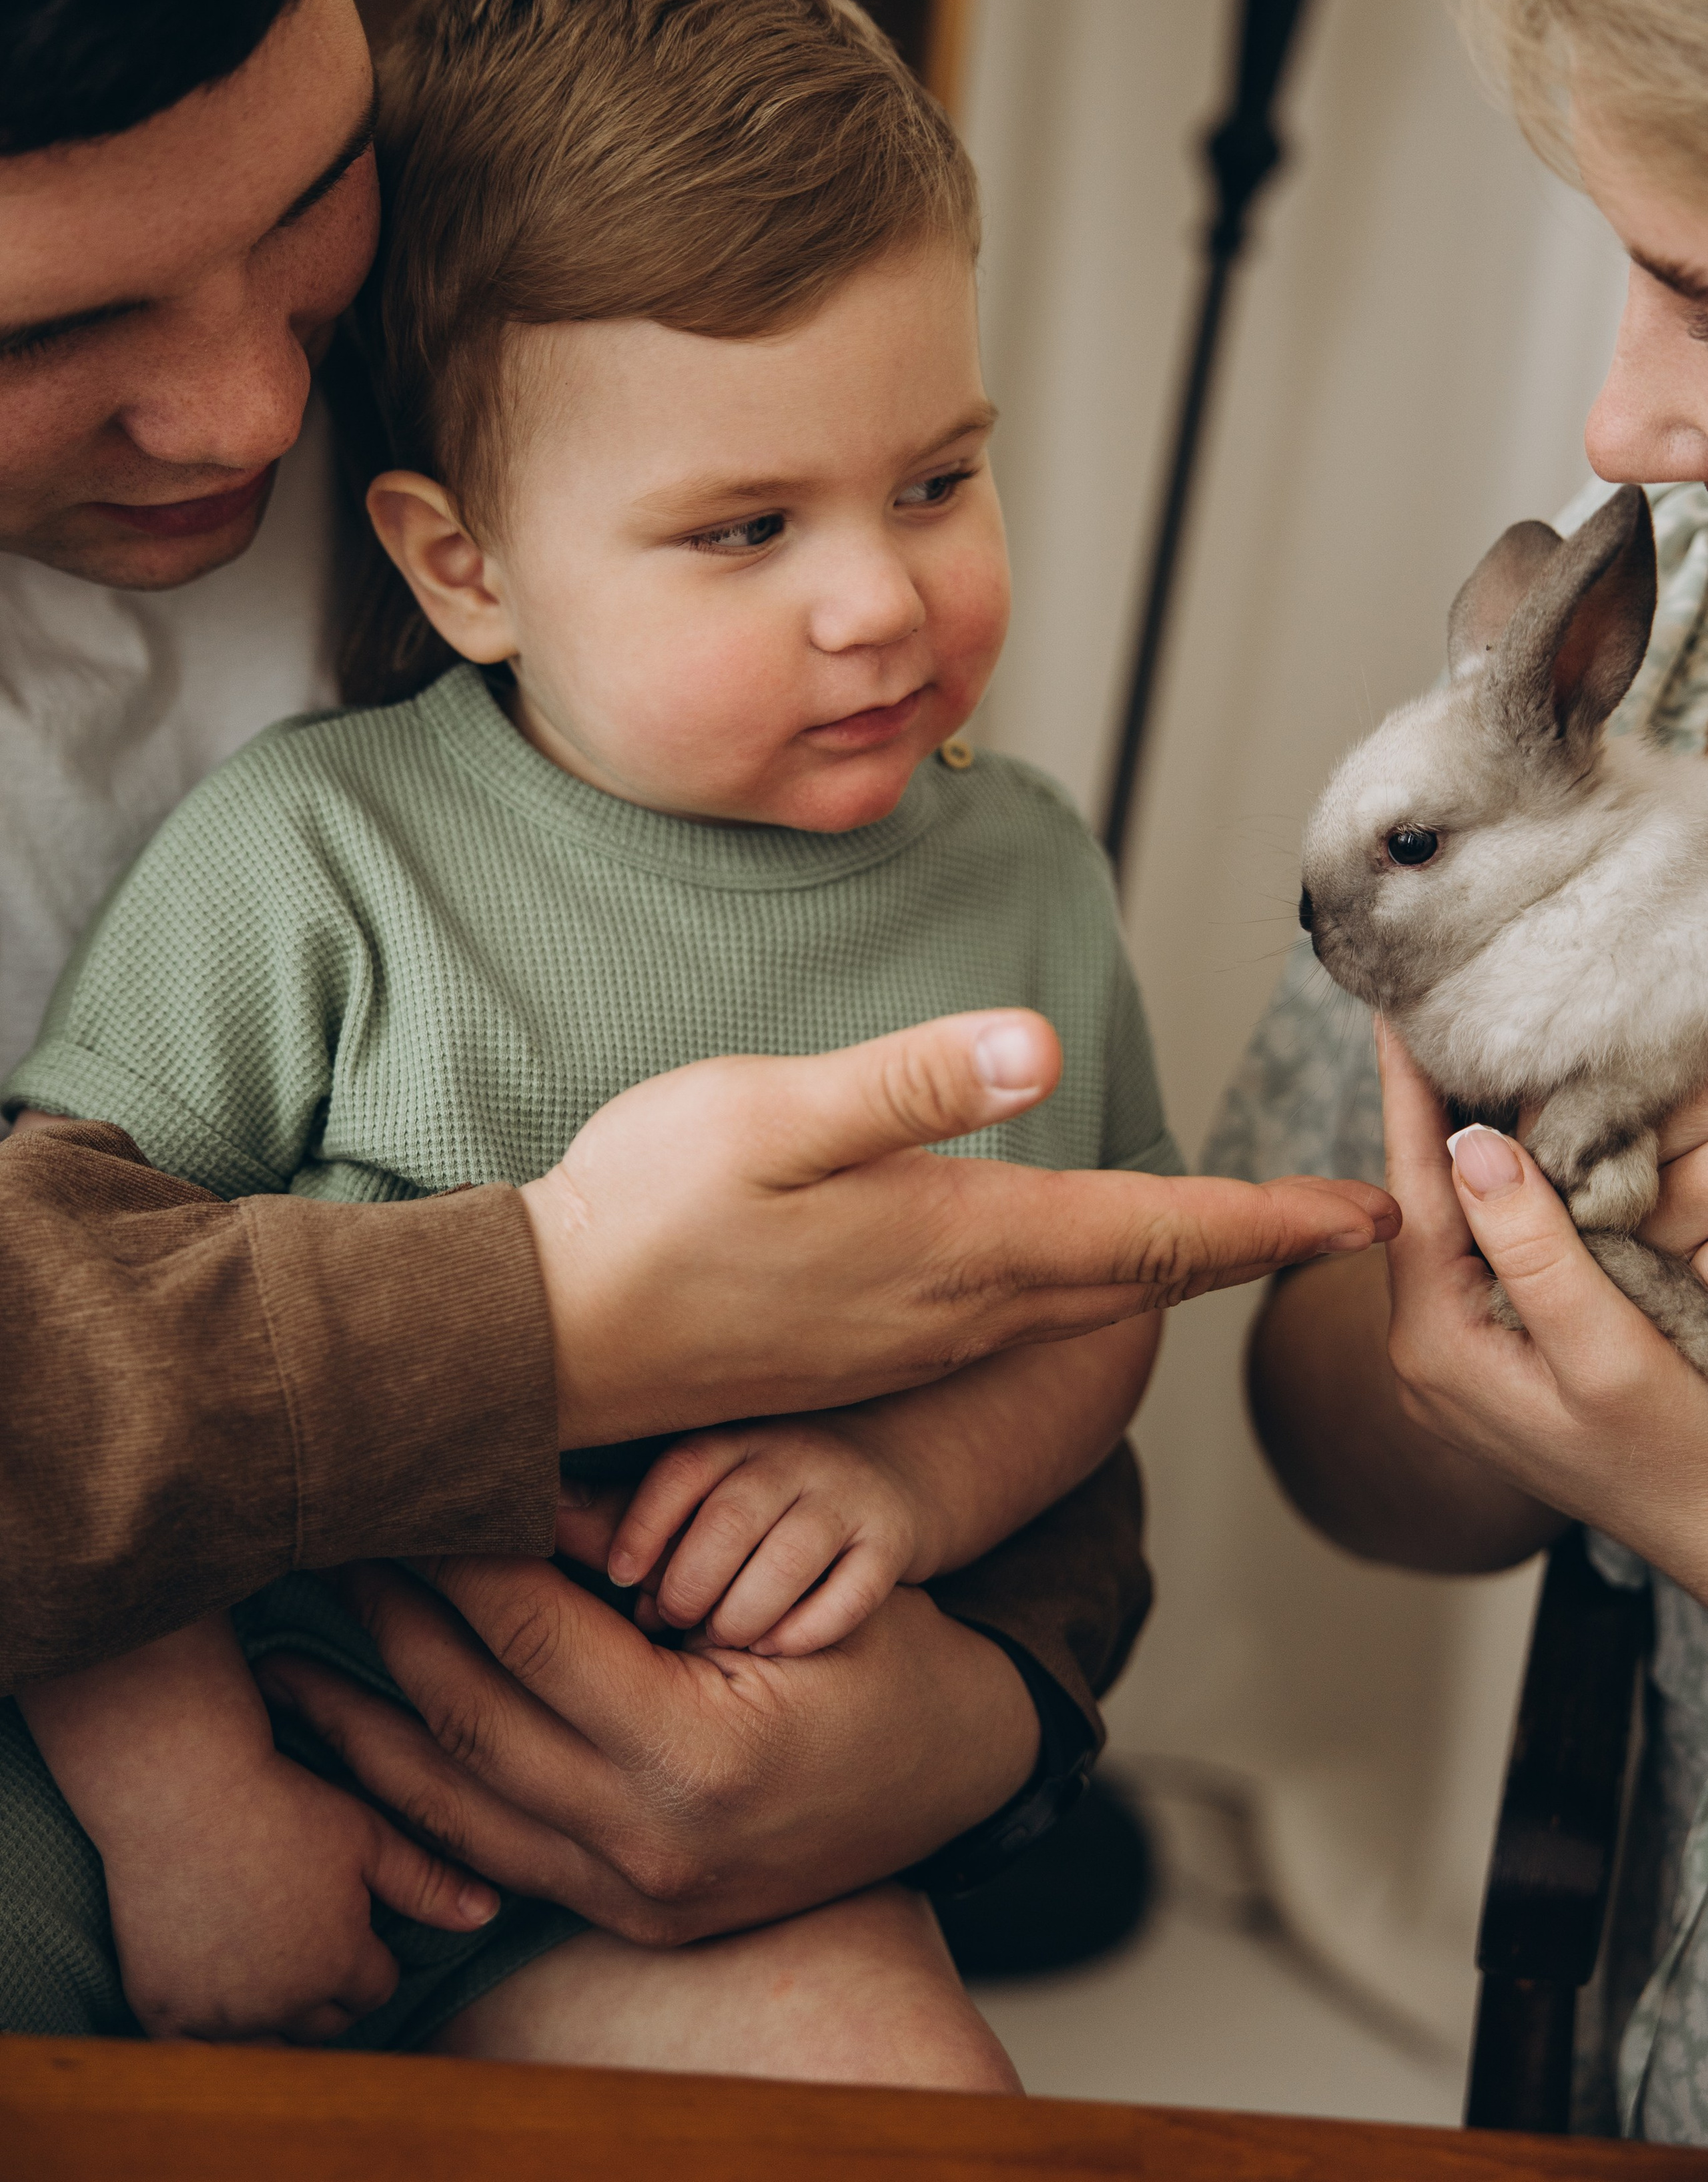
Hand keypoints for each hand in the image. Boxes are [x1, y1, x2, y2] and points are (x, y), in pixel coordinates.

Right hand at [103, 1747, 498, 2043]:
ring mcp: (220, 2012)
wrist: (180, 1787)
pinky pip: (200, 2047)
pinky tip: (216, 1978)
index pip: (375, 1987)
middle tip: (308, 1932)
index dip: (369, 1951)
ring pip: (266, 2040)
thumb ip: (429, 1884)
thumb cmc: (283, 1800)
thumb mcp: (367, 1836)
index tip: (350, 1915)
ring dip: (273, 2013)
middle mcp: (282, 2003)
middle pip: (324, 2022)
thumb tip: (490, 1913)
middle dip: (328, 1987)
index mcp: (340, 1963)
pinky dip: (212, 2025)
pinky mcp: (163, 2008)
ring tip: (266, 1954)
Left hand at [256, 1555, 1040, 1947]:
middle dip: (392, 1629)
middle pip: (475, 1722)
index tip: (405, 1496)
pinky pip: (489, 1855)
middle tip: (333, 1547)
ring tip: (291, 1667)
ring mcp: (634, 1895)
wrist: (956, 1769)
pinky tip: (367, 1752)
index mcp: (699, 1758)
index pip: (534, 1640)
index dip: (458, 1560)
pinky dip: (418, 1802)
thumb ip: (648, 1551)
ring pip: (456, 1810)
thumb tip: (524, 1494)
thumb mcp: (785, 1582)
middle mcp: (652, 1846)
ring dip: (367, 1733)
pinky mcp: (624, 1911)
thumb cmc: (882, 1652)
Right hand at [518, 1008, 1399, 1446]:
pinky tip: (1074, 1266)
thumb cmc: (649, 1214)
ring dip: (1173, 1269)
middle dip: (1247, 1247)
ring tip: (1234, 1235)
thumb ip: (909, 1083)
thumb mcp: (771, 1115)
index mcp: (958, 1243)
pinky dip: (1087, 1289)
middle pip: (1141, 1279)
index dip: (1266, 1223)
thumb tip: (1043, 1048)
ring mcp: (914, 1341)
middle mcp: (958, 1309)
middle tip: (1341, 1223)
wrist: (549, 1339)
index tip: (1362, 1213)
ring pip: (1084, 1304)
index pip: (1152, 1234)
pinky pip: (1018, 1322)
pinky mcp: (869, 1352)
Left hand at [605, 1420, 937, 1654]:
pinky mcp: (894, 1537)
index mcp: (732, 1439)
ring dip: (741, 1614)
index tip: (621, 1578)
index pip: (683, 1469)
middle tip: (667, 1629)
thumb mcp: (699, 1494)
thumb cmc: (762, 1502)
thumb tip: (537, 1512)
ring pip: (787, 1558)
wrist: (890, 1478)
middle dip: (689, 1585)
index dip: (644, 1527)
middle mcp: (791, 1456)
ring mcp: (847, 1495)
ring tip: (716, 1647)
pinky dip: (807, 1629)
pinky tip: (775, 1653)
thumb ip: (623, 1512)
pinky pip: (852, 1591)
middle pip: (730, 1518)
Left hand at [1380, 1025, 1707, 1598]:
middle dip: (1432, 1109)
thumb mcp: (1609, 1354)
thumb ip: (1539, 1252)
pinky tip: (1510, 1149)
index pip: (1413, 1189)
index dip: (1407, 1094)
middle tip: (1430, 1012)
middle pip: (1424, 1200)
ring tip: (1464, 1056)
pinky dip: (1500, 1197)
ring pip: (1455, 1224)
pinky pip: (1486, 1256)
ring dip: (1465, 1148)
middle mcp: (1428, 1348)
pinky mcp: (1497, 1356)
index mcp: (1437, 1344)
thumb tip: (1472, 1147)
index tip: (1389, 1012)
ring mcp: (1458, 1356)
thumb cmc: (1673, 1460)